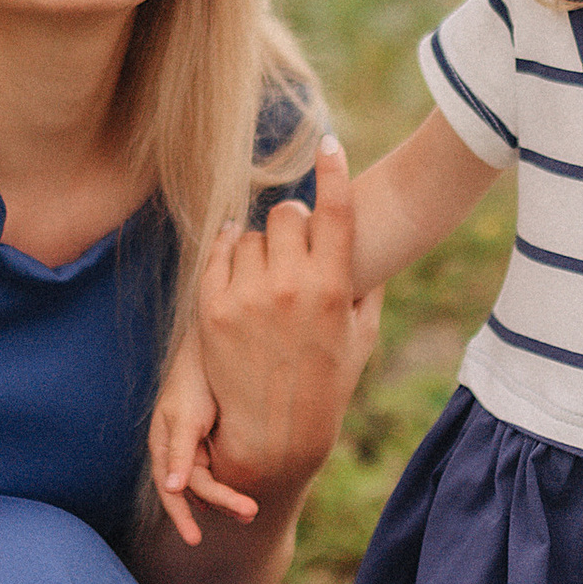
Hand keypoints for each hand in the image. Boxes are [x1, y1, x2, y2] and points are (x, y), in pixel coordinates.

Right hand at [150, 338, 258, 547]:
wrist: (212, 347)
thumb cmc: (193, 380)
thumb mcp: (186, 417)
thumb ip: (181, 452)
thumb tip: (174, 489)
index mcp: (165, 447)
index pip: (172, 491)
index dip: (181, 517)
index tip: (195, 540)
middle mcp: (177, 450)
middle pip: (196, 490)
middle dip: (221, 503)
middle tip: (250, 514)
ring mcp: (194, 445)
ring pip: (208, 482)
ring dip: (226, 497)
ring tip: (251, 509)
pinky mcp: (211, 438)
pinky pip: (218, 468)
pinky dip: (229, 482)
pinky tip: (243, 494)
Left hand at [191, 136, 380, 510]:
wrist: (273, 437)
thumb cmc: (327, 385)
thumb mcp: (361, 336)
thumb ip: (367, 285)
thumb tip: (369, 242)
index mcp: (335, 289)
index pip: (336, 212)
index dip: (334, 172)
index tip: (331, 146)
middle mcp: (292, 287)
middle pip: (287, 215)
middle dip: (292, 222)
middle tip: (295, 239)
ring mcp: (248, 297)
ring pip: (251, 233)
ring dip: (259, 243)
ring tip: (267, 269)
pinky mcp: (213, 309)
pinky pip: (218, 253)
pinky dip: (227, 247)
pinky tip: (234, 249)